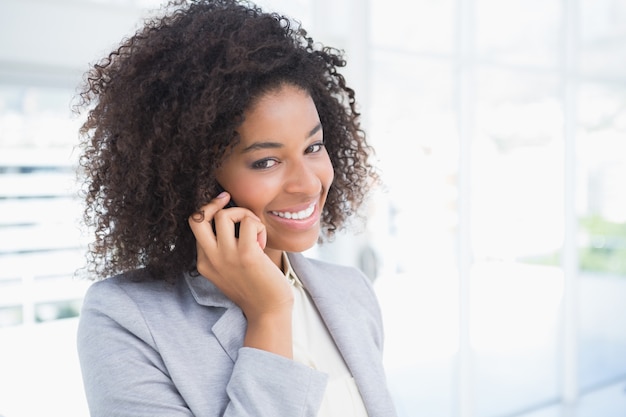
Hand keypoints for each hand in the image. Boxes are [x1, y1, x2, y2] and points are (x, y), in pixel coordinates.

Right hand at [188, 193, 293, 356]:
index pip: (195, 227)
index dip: (211, 213)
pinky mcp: (247, 255)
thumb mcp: (228, 270)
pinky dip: (258, 226)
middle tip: (228, 200)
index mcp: (204, 263)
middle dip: (212, 203)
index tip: (226, 209)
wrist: (268, 311)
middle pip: (196, 218)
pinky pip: (248, 222)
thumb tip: (229, 217)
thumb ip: (222, 250)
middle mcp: (211, 259)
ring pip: (224, 215)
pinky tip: (262, 241)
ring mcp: (227, 256)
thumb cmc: (254, 288)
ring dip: (244, 215)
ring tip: (254, 230)